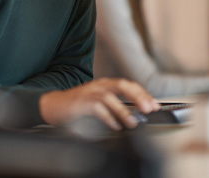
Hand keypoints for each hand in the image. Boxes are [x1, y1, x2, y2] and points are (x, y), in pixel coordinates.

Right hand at [39, 78, 159, 129]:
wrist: (54, 105)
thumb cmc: (79, 106)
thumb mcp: (99, 101)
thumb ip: (115, 105)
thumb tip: (136, 114)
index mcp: (106, 83)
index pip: (129, 85)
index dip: (143, 93)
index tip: (155, 104)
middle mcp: (99, 85)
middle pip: (122, 85)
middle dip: (138, 96)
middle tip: (149, 109)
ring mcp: (89, 92)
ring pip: (110, 97)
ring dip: (124, 110)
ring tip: (133, 122)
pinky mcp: (80, 102)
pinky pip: (97, 108)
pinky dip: (108, 118)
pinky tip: (115, 126)